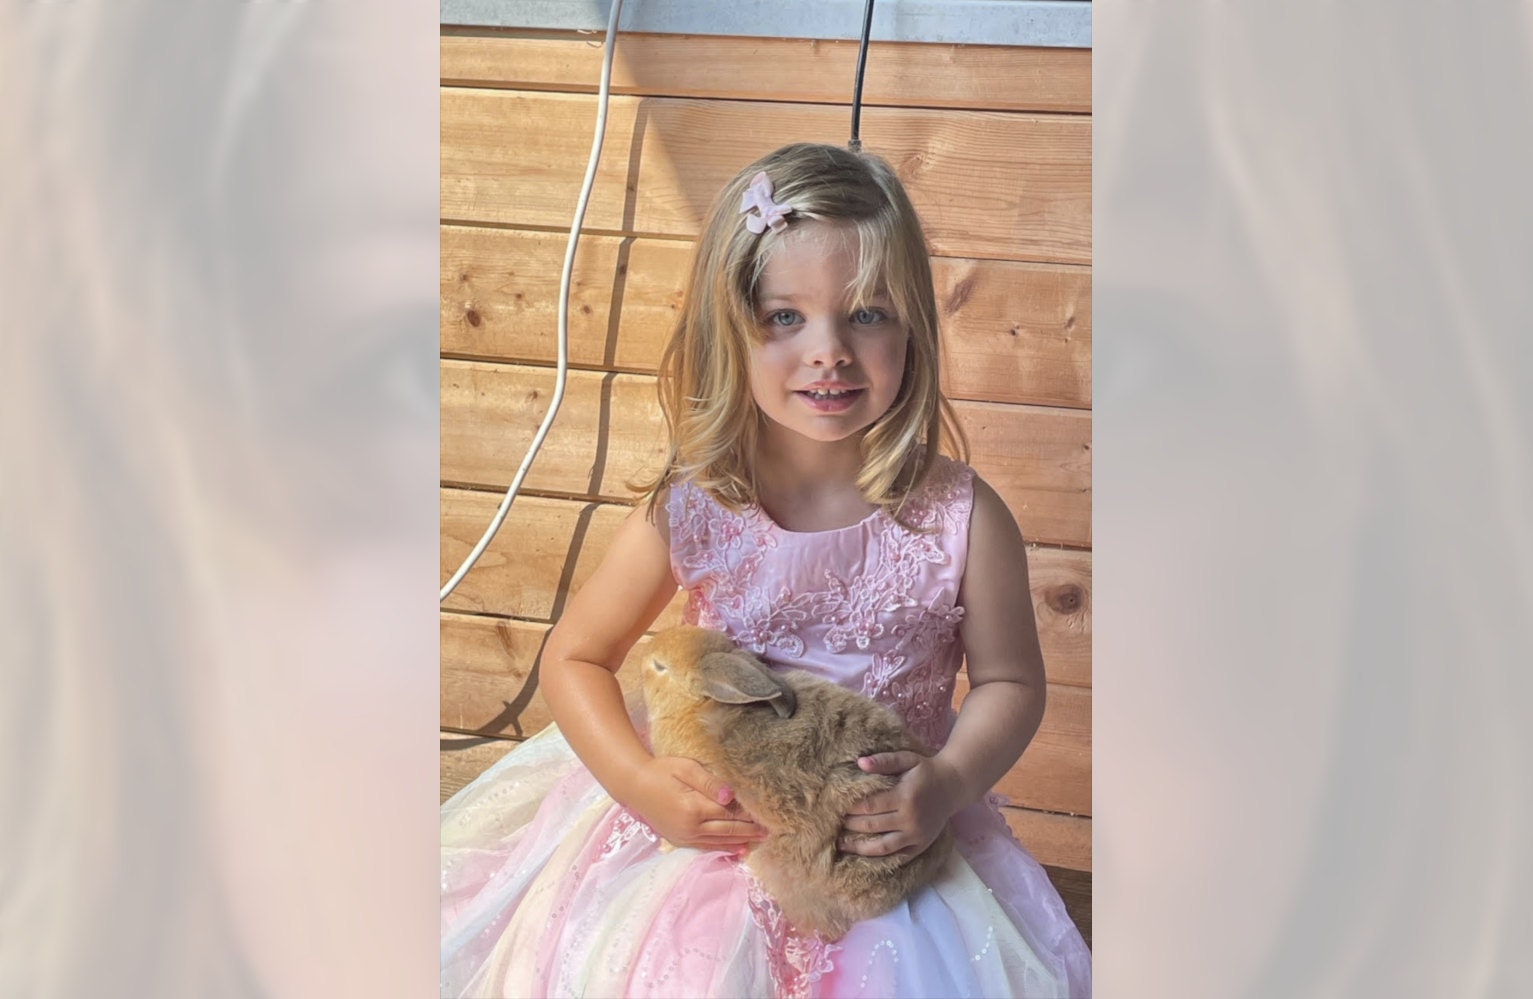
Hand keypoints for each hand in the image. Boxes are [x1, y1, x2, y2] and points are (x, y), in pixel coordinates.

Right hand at [629, 756, 768, 852]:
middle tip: (770, 831)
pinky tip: (737, 850)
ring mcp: (684, 836)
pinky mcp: (679, 840)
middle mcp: (690, 827)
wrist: (634, 785)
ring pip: (719, 842)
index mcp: (694, 808)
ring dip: (740, 842)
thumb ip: (709, 783)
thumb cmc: (661, 771)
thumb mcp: (686, 769)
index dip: (749, 815)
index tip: (768, 815)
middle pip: (728, 831)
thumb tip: (731, 796)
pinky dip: (723, 849)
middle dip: (750, 831)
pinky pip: (706, 848)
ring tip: (759, 841)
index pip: (729, 813)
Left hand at [838, 751, 960, 858]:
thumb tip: (860, 763)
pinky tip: (864, 856)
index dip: (851, 808)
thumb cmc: (926, 770)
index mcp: (905, 796)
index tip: (835, 806)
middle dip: (850, 826)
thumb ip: (884, 761)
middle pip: (872, 826)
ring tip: (841, 845)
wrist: (954, 785)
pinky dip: (880, 859)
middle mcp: (910, 819)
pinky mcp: (921, 845)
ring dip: (859, 848)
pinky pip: (898, 857)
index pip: (870, 805)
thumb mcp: (907, 759)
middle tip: (832, 824)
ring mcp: (916, 835)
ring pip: (882, 847)